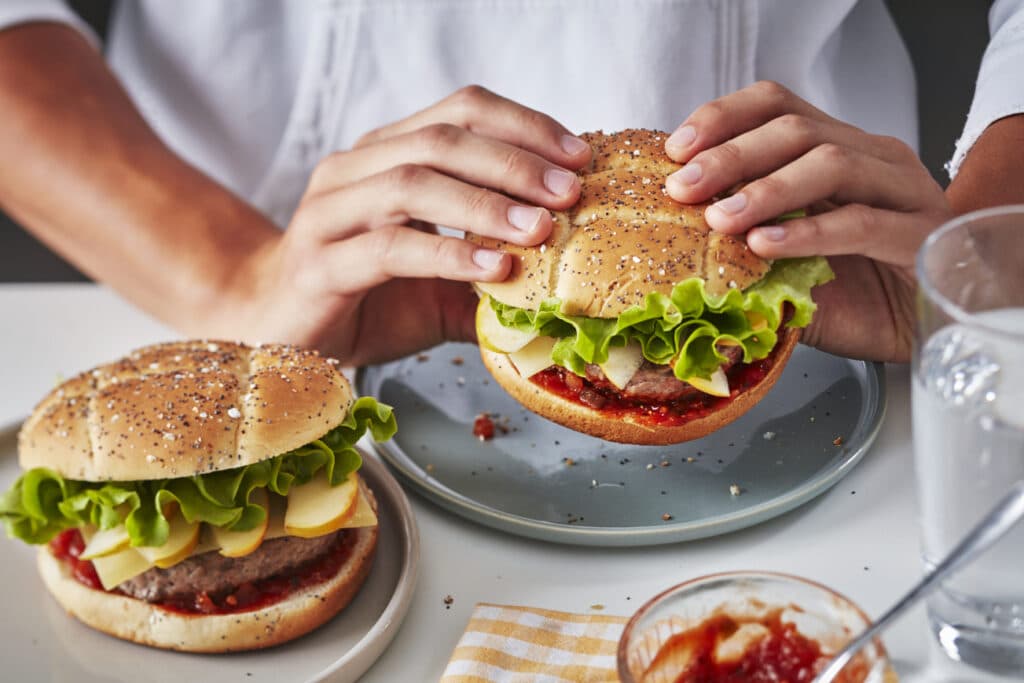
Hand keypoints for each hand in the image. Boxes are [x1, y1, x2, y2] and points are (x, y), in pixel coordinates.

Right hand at [234, 86, 591, 365]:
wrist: (276, 332)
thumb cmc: (366, 301)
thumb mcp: (443, 282)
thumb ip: (494, 269)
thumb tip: (569, 276)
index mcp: (386, 155)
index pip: (460, 112)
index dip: (524, 126)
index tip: (579, 157)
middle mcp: (354, 170)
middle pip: (441, 139)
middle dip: (514, 161)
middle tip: (569, 191)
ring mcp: (329, 213)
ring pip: (412, 182)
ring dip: (486, 203)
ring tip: (540, 228)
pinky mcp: (318, 264)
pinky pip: (388, 248)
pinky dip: (447, 254)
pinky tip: (494, 268)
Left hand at [662, 81, 951, 361]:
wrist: (920, 331)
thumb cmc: (849, 291)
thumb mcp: (782, 260)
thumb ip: (741, 239)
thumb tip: (670, 236)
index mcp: (835, 147)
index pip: (776, 104)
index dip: (723, 118)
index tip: (676, 150)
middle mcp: (872, 157)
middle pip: (797, 129)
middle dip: (731, 156)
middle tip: (683, 187)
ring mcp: (902, 191)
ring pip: (832, 164)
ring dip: (767, 189)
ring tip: (722, 219)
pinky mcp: (920, 235)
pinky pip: (861, 222)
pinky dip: (808, 232)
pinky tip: (766, 246)